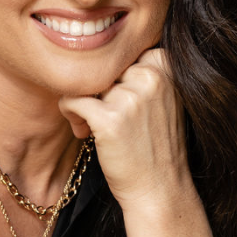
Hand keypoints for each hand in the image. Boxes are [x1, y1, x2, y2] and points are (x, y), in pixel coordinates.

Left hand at [59, 48, 191, 211]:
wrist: (159, 189)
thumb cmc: (156, 144)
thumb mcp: (163, 97)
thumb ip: (141, 70)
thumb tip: (96, 47)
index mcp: (167, 64)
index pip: (122, 49)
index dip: (113, 72)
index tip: (113, 97)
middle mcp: (152, 75)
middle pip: (102, 65)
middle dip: (95, 89)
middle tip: (99, 116)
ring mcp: (131, 96)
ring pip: (85, 81)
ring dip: (82, 104)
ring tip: (92, 128)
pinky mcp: (109, 119)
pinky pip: (71, 99)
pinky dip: (69, 112)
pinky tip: (82, 130)